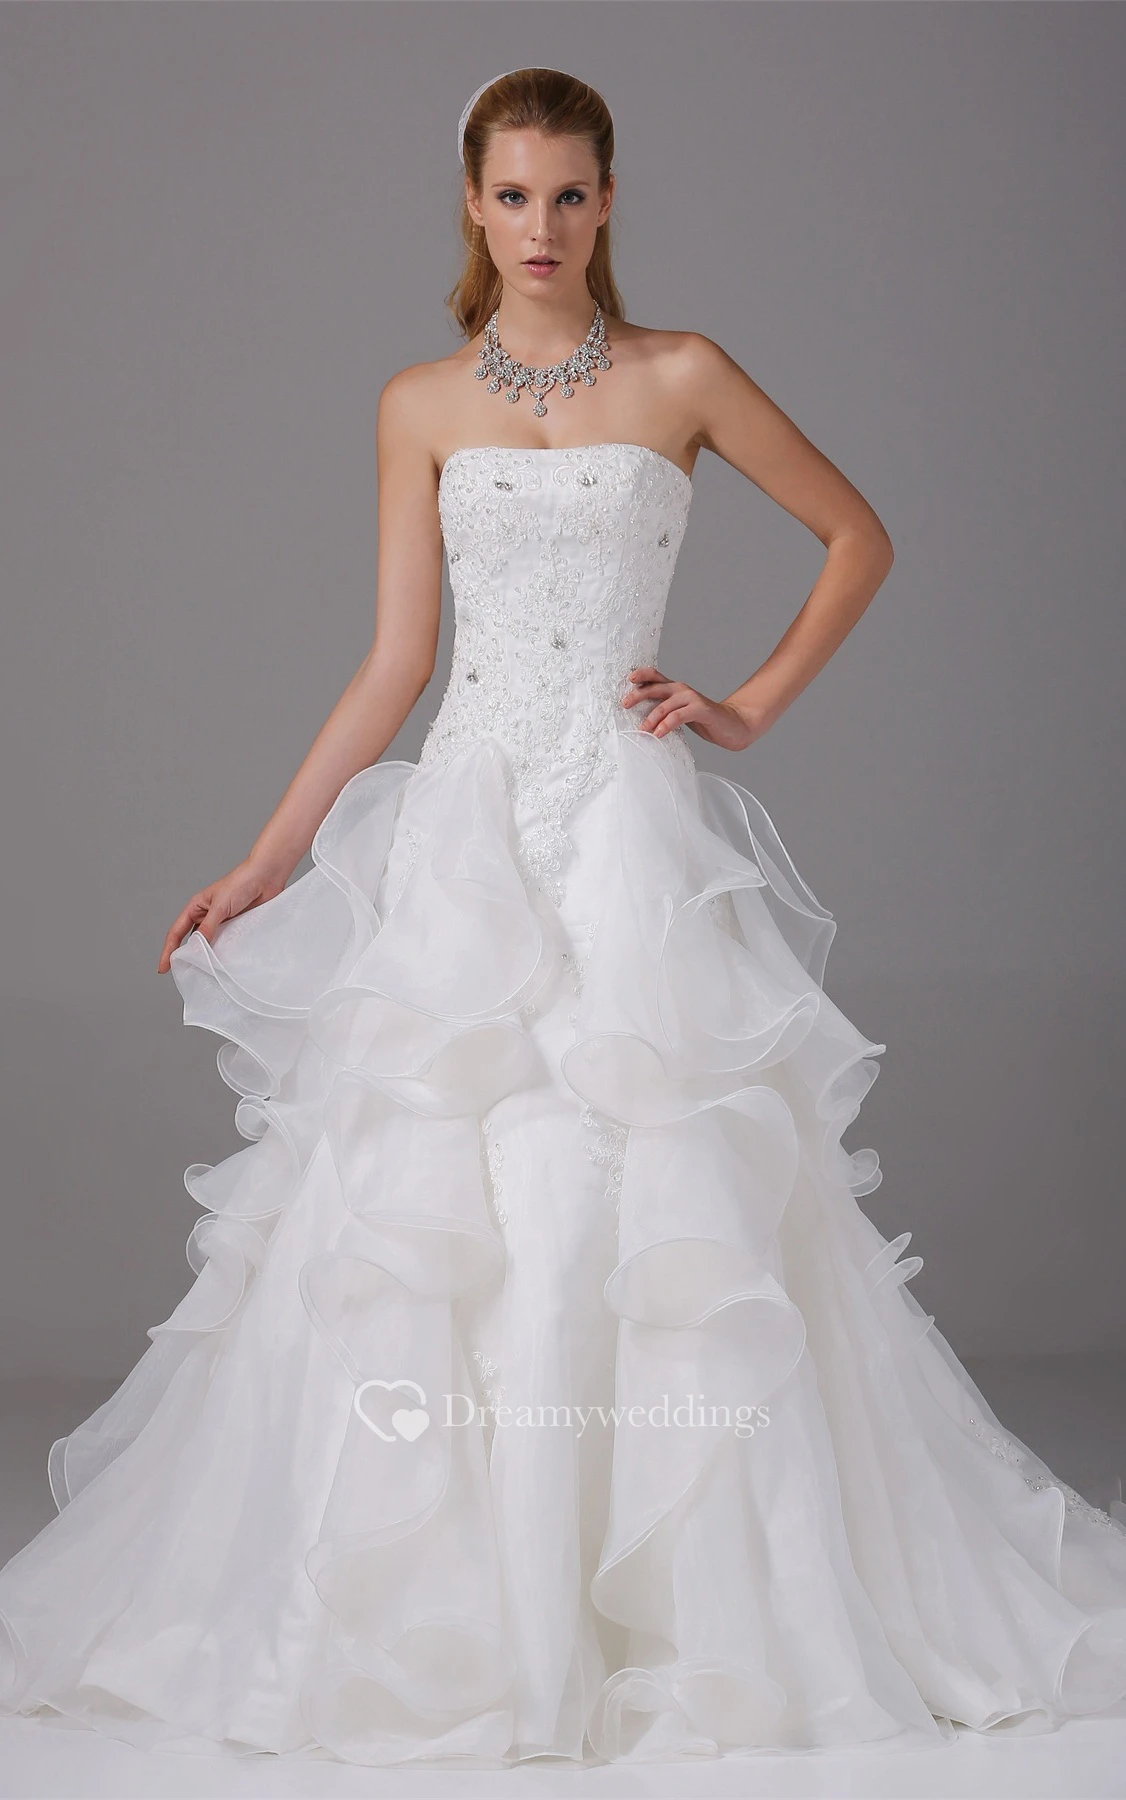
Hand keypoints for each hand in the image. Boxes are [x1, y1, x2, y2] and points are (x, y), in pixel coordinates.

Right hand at [157, 856, 288, 973]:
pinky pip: (227, 943)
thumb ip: (208, 927)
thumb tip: (197, 948)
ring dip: (208, 956)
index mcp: (196, 908)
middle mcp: (207, 916)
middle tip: (185, 975)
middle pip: (192, 941)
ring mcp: (222, 923)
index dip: (168, 950)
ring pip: (210, 944)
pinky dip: (224, 953)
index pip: (176, 932)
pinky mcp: (237, 927)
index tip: (163, 968)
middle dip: (187, 957)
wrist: (266, 877)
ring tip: (204, 974)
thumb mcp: (220, 906)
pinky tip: (225, 963)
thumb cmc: (240, 883)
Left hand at [622, 667, 768, 751]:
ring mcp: (691, 698)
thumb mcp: (680, 714)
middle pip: (655, 687)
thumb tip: (641, 721)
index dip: (641, 675)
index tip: (628, 679)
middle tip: (624, 704)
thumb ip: (664, 712)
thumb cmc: (704, 720)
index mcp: (675, 689)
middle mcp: (682, 690)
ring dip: (651, 718)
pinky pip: (678, 716)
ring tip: (642, 730)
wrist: (733, 725)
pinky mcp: (700, 709)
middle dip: (637, 695)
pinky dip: (666, 725)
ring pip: (664, 705)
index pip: (655, 676)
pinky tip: (658, 734)